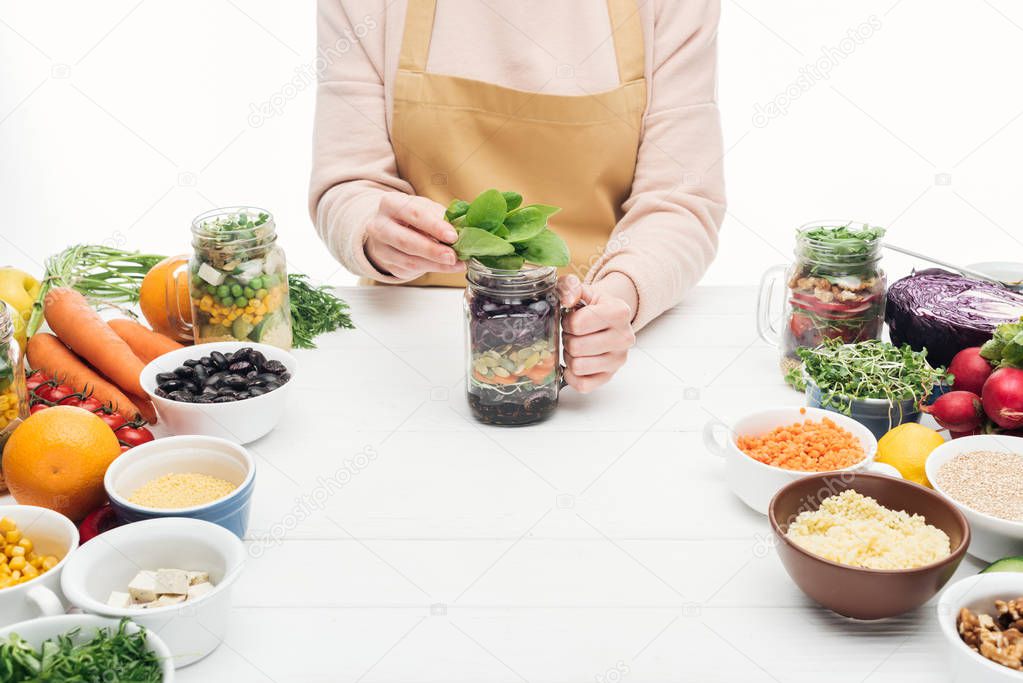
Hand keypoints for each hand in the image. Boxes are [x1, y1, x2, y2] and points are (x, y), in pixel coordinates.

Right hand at [365, 194, 465, 279]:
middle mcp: (379, 225)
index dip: (435, 226)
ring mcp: (380, 247)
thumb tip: (462, 229)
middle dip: (433, 251)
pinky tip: (446, 266)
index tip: (453, 236)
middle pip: (406, 241)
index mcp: (390, 203)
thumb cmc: (410, 215)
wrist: (388, 226)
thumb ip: (440, 216)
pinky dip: (431, 269)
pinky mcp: (387, 264)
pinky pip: (410, 270)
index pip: (414, 214)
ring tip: (456, 264)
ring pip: (409, 260)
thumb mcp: (424, 207)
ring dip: (436, 265)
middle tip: (453, 256)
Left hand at [558, 274, 635, 392]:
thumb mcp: (582, 289)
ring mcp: (618, 360)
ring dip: (569, 356)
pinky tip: (574, 362)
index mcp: (619, 312)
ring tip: (576, 346)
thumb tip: (568, 300)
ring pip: (577, 366)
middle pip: (576, 347)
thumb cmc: (591, 306)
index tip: (571, 318)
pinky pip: (582, 385)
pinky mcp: (610, 377)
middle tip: (573, 333)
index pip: (577, 324)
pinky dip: (572, 375)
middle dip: (567, 339)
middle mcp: (624, 337)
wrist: (607, 319)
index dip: (567, 321)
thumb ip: (570, 286)